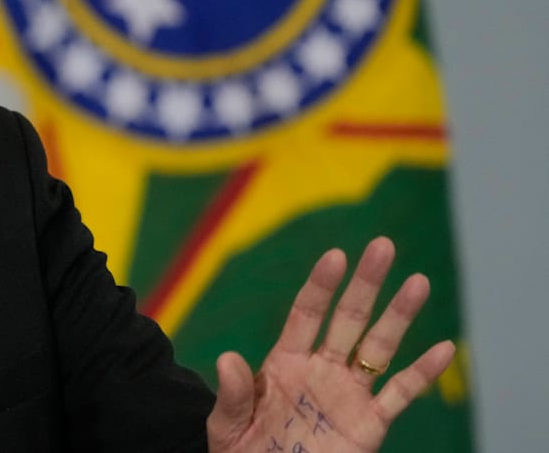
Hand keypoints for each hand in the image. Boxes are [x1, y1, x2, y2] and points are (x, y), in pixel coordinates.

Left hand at [205, 237, 454, 451]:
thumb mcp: (228, 426)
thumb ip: (233, 395)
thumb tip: (227, 359)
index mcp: (285, 363)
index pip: (306, 315)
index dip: (321, 286)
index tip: (336, 256)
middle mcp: (321, 370)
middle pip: (348, 320)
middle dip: (365, 284)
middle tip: (382, 246)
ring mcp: (348, 395)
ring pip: (378, 349)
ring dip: (398, 317)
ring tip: (417, 282)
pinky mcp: (368, 425)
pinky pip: (400, 395)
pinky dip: (423, 374)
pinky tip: (443, 349)